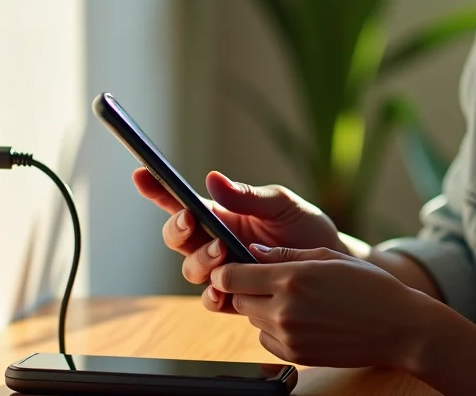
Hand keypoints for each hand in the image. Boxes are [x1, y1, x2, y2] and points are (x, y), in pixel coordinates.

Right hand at [131, 169, 342, 305]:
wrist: (333, 265)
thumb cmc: (306, 227)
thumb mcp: (281, 203)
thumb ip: (247, 195)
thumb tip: (213, 178)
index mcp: (222, 213)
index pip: (181, 201)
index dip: (156, 190)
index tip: (142, 176)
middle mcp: (216, 241)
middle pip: (177, 238)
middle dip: (178, 230)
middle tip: (193, 223)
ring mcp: (225, 270)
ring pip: (191, 270)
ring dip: (200, 262)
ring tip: (222, 254)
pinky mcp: (238, 296)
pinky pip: (212, 299)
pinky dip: (213, 295)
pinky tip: (223, 290)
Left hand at [207, 245, 432, 368]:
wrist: (398, 328)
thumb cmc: (368, 286)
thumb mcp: (328, 256)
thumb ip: (285, 254)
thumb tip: (252, 251)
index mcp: (291, 279)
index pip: (232, 276)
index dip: (227, 270)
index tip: (232, 266)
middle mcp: (284, 309)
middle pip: (237, 299)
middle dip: (244, 288)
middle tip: (266, 280)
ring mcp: (288, 336)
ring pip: (251, 319)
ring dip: (260, 307)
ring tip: (291, 298)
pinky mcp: (295, 355)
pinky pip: (265, 339)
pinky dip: (272, 328)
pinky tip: (298, 317)